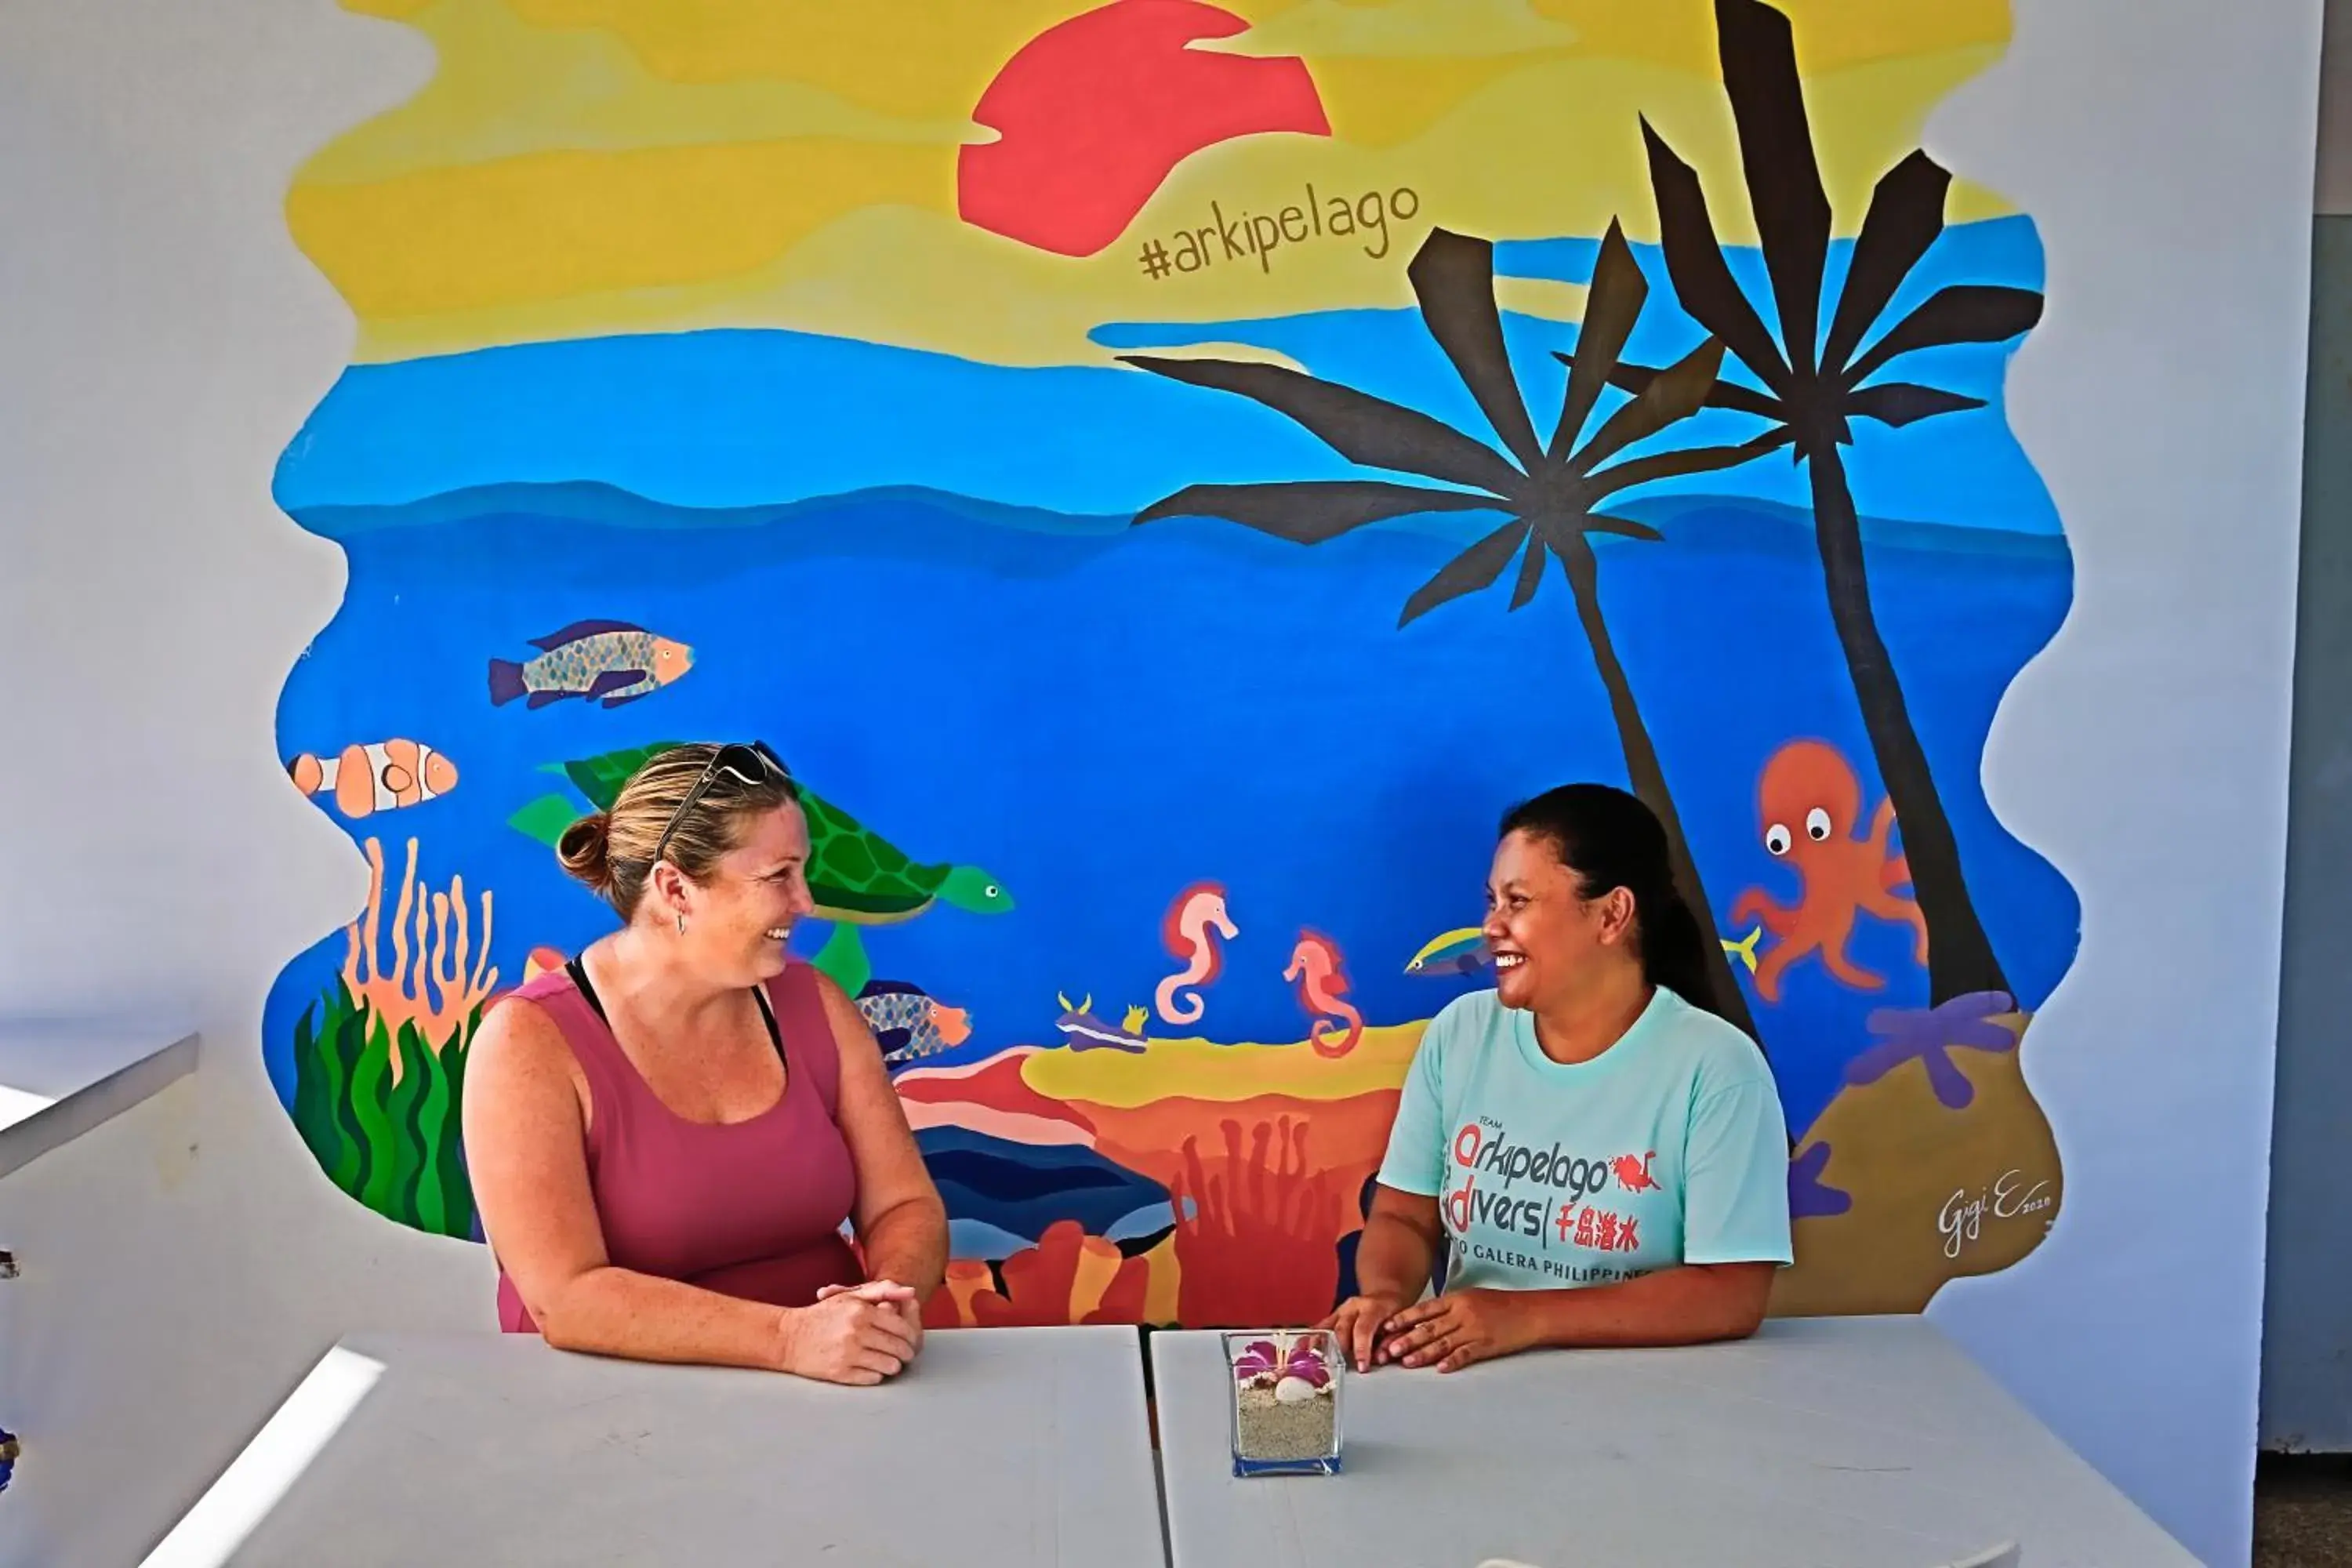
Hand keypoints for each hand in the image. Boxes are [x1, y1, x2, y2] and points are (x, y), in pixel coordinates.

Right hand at [780, 1284, 918, 1384]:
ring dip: (893, 1366)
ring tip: (889, 1362)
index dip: (911, 1336)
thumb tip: (911, 1292)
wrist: (788, 1337)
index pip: (901, 1327)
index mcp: (861, 1312)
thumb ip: (882, 1291)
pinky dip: (876, 1375)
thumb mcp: (849, 1296)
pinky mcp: (840, 1373)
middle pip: (898, 1348)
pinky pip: (873, 1378)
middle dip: (906, 1353)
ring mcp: (848, 1354)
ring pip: (889, 1366)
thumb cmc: (822, 1316)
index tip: (910, 1341)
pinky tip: (872, 1369)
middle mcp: (856, 1332)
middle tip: (904, 1355)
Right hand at [1318, 1292, 1412, 1372]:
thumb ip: (1390, 1342)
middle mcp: (1354, 1306)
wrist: (1386, 1296)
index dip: (1362, 1348)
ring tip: (1313, 1359)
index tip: (1362, 1366)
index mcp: (1373, 1307)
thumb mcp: (1400, 1326)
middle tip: (1339, 1368)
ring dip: (1320, 1344)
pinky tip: (1301, 1348)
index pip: (1364, 1328)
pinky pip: (1321, 1327)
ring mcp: (1341, 1310)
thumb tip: (1379, 1359)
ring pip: (1328, 1327)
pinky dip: (1312, 1338)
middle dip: (1341, 1350)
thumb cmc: (1394, 1314)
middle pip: (1342, 1328)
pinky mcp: (1333, 1315)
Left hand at [1377, 1289, 1539, 1372]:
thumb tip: (1424, 1319)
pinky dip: (1452, 1361)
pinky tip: (1440, 1369)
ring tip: (1405, 1362)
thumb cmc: (1500, 1304)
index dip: (1403, 1319)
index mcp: (1456, 1299)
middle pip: (1429, 1327)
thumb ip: (1448, 1307)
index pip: (1424, 1310)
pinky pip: (1466, 1354)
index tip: (1386, 1327)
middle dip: (1406, 1339)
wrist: (1530, 1311)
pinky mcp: (1487, 1344)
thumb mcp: (1471, 1298)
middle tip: (1387, 1350)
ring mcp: (1474, 1329)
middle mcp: (1462, 1313)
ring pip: (1443, 1342)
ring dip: (1423, 1353)